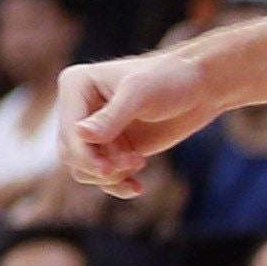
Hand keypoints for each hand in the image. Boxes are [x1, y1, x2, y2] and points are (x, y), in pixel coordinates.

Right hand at [59, 49, 219, 197]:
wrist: (198, 88)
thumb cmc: (169, 79)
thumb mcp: (139, 94)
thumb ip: (111, 117)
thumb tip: (80, 134)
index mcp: (75, 86)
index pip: (68, 130)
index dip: (83, 154)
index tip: (109, 169)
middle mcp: (79, 109)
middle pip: (71, 153)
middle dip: (101, 165)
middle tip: (136, 162)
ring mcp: (95, 131)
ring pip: (84, 168)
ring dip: (111, 174)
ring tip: (140, 161)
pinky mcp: (112, 147)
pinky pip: (102, 176)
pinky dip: (117, 185)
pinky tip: (137, 187)